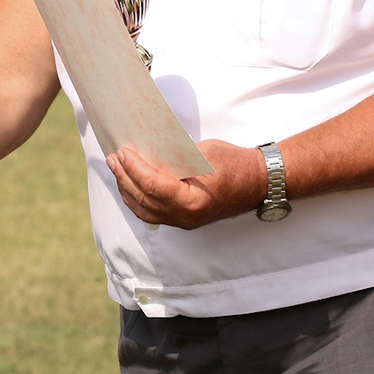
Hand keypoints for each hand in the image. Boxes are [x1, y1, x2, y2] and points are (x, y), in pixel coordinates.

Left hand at [107, 140, 266, 229]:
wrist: (259, 182)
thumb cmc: (236, 164)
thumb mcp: (204, 154)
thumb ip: (174, 159)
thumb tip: (146, 155)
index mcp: (192, 202)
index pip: (152, 186)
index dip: (133, 168)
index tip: (122, 152)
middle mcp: (186, 217)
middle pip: (144, 199)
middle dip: (124, 177)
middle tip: (113, 158)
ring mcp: (184, 221)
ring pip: (144, 210)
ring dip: (127, 188)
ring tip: (117, 169)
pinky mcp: (184, 218)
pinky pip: (152, 213)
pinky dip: (137, 200)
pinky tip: (129, 185)